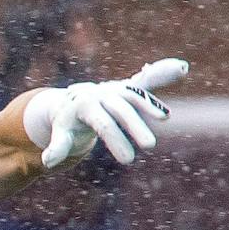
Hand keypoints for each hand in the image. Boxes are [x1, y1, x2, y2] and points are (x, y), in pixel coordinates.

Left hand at [35, 58, 186, 167]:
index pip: (102, 124)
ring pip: (134, 94)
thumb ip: (57, 146)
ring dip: (150, 103)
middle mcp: (101, 94)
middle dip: (135, 127)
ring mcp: (115, 89)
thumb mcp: (60, 134)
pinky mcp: (127, 88)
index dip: (115, 141)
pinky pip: (145, 79)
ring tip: (165, 118)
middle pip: (120, 110)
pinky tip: (182, 68)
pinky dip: (162, 73)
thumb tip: (47, 161)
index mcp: (85, 106)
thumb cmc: (66, 123)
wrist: (72, 101)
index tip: (127, 160)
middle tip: (149, 146)